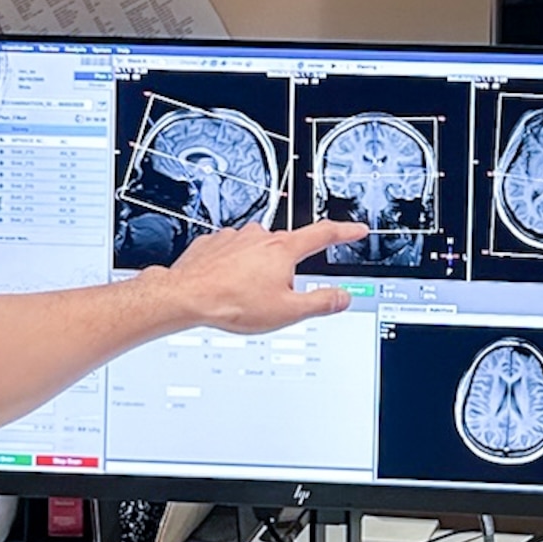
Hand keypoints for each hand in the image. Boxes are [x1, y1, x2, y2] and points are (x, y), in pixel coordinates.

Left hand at [166, 217, 353, 335]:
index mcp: (282, 250)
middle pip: (286, 249)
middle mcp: (259, 236)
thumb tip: (342, 297)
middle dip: (285, 272)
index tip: (356, 230)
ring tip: (243, 296)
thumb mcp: (287, 311)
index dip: (344, 232)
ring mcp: (234, 237)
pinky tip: (226, 286)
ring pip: (256, 252)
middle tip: (272, 297)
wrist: (186, 297)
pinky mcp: (213, 243)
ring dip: (256, 271)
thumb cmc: (232, 303)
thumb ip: (321, 302)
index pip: (323, 235)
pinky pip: (231, 254)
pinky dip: (232, 269)